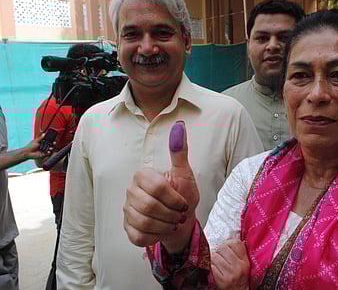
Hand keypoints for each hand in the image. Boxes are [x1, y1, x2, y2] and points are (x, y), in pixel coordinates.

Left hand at [23, 134, 52, 158]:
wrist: (27, 153)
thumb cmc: (30, 147)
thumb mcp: (36, 141)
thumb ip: (40, 138)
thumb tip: (44, 134)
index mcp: (41, 142)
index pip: (47, 140)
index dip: (50, 139)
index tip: (53, 138)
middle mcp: (43, 146)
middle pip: (49, 144)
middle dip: (52, 144)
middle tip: (54, 143)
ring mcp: (43, 150)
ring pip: (49, 149)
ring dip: (51, 148)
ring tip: (51, 148)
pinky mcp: (43, 154)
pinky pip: (48, 153)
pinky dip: (49, 152)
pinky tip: (48, 151)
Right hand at [123, 121, 199, 251]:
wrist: (180, 220)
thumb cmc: (182, 194)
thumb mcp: (185, 173)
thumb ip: (180, 151)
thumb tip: (179, 126)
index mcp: (143, 175)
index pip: (156, 187)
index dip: (174, 198)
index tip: (183, 202)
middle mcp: (131, 190)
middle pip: (149, 206)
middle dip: (171, 214)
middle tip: (180, 215)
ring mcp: (127, 210)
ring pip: (144, 223)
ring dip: (166, 226)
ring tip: (174, 222)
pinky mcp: (128, 228)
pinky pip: (138, 237)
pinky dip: (156, 236)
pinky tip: (163, 230)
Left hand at [211, 239, 249, 288]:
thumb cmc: (239, 278)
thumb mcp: (243, 265)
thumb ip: (239, 253)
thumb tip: (229, 240)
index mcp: (245, 261)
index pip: (235, 243)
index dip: (228, 244)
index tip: (226, 248)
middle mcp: (239, 266)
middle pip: (223, 248)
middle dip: (218, 252)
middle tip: (219, 257)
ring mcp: (230, 273)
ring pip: (215, 256)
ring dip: (212, 259)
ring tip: (216, 264)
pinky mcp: (222, 280)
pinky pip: (211, 266)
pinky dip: (210, 267)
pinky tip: (213, 270)